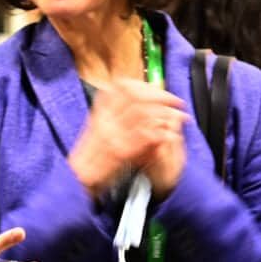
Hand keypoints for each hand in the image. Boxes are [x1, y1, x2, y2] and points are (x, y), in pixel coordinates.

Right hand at [68, 80, 186, 195]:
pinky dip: (158, 133)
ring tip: (180, 116)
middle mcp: (104, 117)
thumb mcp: (104, 123)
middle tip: (177, 101)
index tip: (161, 88)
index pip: (124, 85)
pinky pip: (142, 137)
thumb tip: (141, 93)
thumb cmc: (94, 152)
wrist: (80, 175)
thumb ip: (120, 109)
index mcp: (100, 108)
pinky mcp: (118, 151)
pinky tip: (169, 133)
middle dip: (162, 97)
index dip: (146, 85)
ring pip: (142, 114)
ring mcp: (110, 134)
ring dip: (165, 114)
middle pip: (136, 97)